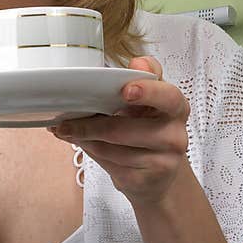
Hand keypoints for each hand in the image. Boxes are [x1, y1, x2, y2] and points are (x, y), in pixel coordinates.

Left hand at [47, 56, 190, 206]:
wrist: (159, 174)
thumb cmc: (149, 129)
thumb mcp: (150, 100)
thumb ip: (146, 76)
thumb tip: (139, 62)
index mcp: (176, 107)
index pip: (167, 96)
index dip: (146, 91)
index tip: (125, 90)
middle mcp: (175, 135)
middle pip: (124, 129)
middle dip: (89, 125)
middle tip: (65, 121)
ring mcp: (163, 161)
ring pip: (110, 149)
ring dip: (84, 139)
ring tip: (68, 131)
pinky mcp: (146, 181)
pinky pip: (109, 165)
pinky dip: (91, 153)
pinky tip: (84, 145)